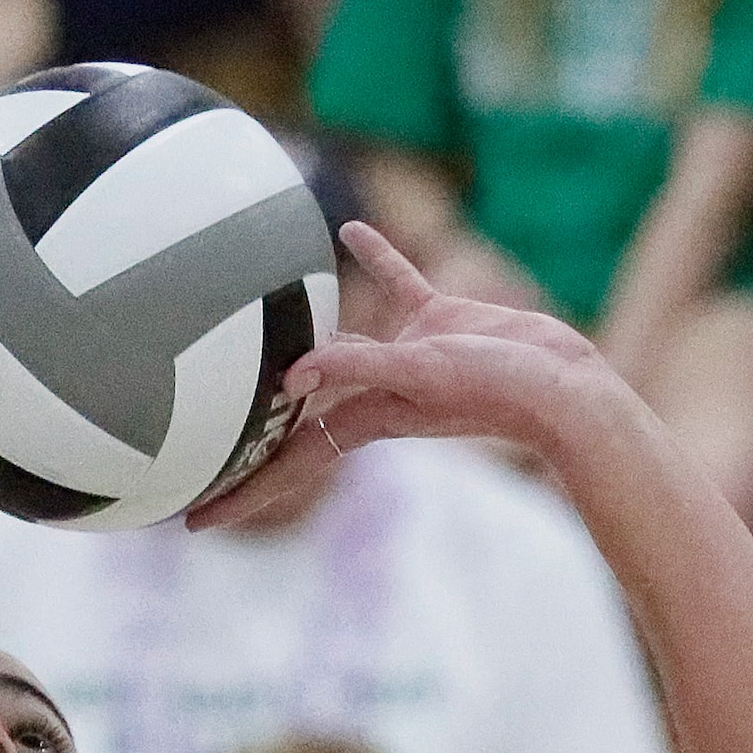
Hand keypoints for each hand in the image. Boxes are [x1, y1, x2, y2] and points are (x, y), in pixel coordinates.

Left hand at [190, 220, 629, 529]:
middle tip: (198, 440)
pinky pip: (395, 282)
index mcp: (361, 419)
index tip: (192, 521)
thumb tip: (291, 371)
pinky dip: (373, 257)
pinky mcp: (435, 320)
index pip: (285, 462)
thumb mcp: (418, 376)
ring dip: (300, 337)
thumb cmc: (491, 390)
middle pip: (295, 416)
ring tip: (257, 328)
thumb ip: (355, 367)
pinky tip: (351, 230)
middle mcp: (372, 393)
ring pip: (337, 344)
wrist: (560, 382)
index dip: (241, 491)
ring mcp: (402, 356)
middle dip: (251, 434)